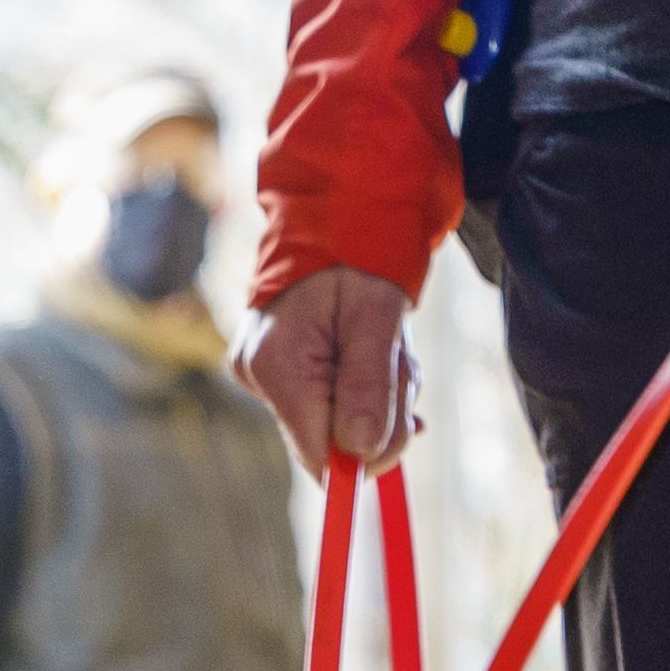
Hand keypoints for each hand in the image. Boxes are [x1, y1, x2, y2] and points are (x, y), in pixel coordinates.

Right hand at [238, 266, 417, 477]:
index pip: (320, 456)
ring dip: (379, 395)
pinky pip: (330, 403)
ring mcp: (263, 374)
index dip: (369, 452)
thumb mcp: (376, 318)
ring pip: (337, 423)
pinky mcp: (277, 372)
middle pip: (331, 442)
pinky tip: (374, 356)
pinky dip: (363, 387)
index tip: (410, 426)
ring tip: (387, 347)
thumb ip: (369, 387)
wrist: (335, 214)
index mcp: (276, 366)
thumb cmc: (357, 257)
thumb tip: (363, 452)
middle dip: (381, 414)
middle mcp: (259, 376)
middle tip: (400, 365)